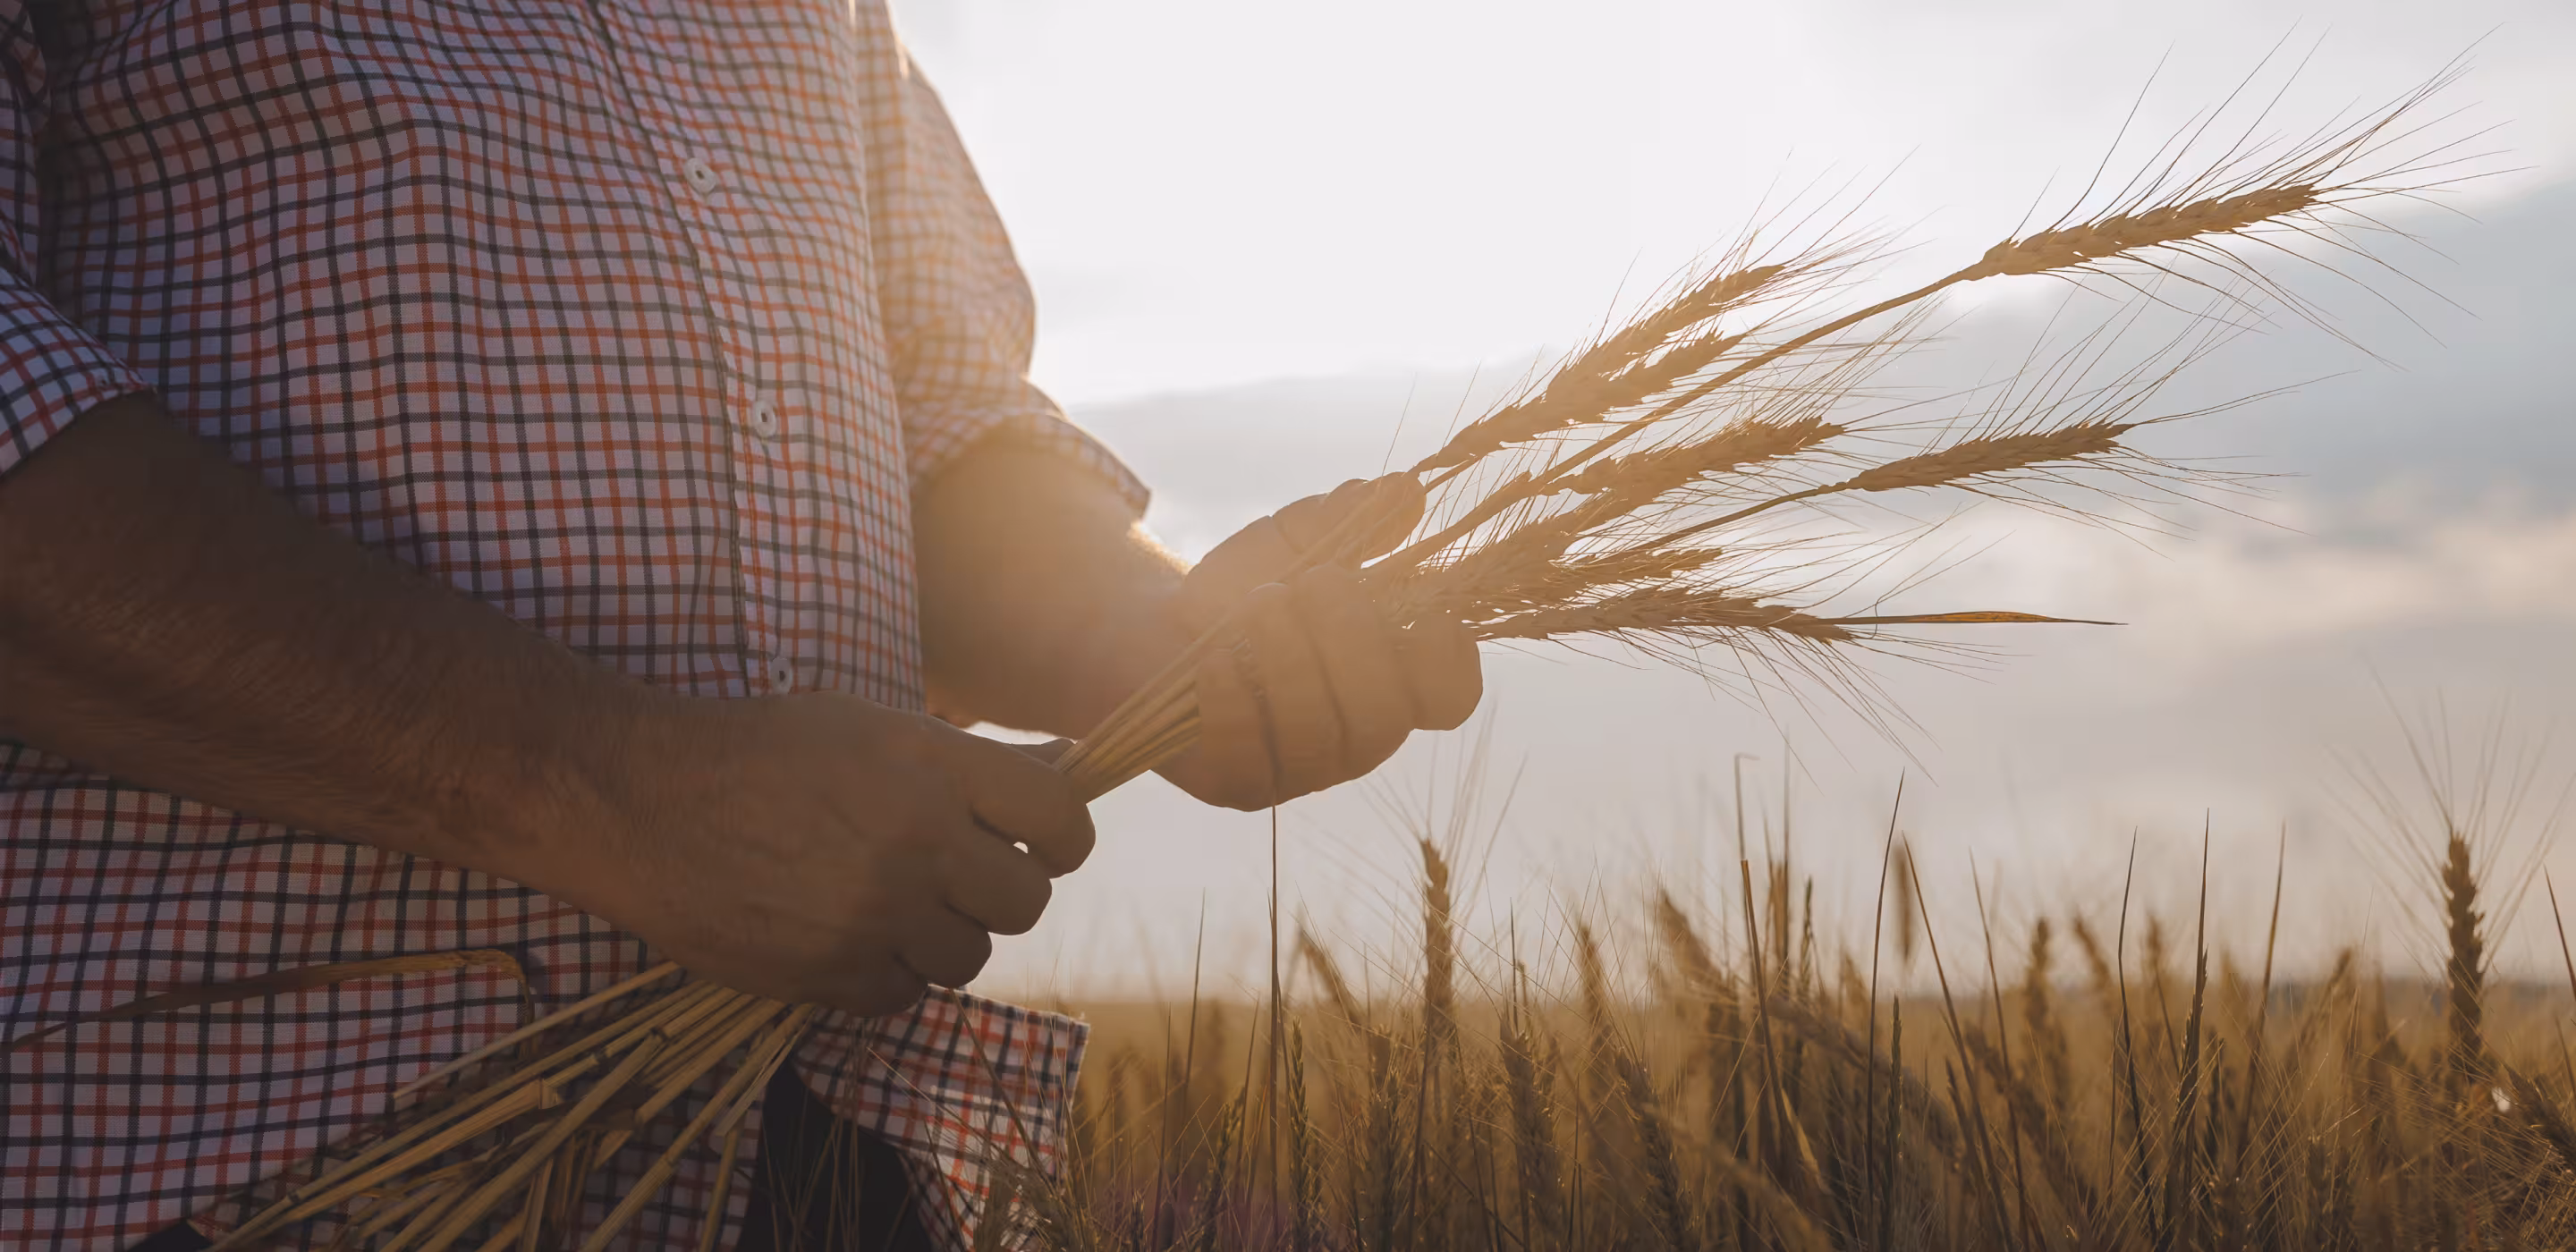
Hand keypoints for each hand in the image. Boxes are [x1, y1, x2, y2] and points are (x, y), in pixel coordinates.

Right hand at [562, 692, 1093, 1013]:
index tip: (1042, 844)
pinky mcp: (830, 974)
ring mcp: (874, 914)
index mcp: (934, 766)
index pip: (1062, 820)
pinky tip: (848, 934)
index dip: (1064, 838)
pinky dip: (888, 973)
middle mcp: (916, 841)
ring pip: (970, 957)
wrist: (642, 802)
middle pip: (1026, 902)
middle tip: (958, 876)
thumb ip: (976, 759)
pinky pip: (905, 994)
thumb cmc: (764, 752)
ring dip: (944, 936)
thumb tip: (1074, 763)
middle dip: (1002, 891)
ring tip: (891, 902)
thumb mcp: (876, 727)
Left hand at [1155, 474, 1482, 809]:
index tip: (1422, 613)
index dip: (1450, 661)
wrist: (1149, 638)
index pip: (1449, 697)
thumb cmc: (1240, 595)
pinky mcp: (1242, 788)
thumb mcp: (1290, 545)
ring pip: (1322, 735)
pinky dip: (1235, 700)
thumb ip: (1346, 521)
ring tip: (1255, 608)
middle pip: (1388, 715)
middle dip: (1353, 639)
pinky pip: (1253, 758)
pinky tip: (1213, 659)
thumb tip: (1405, 490)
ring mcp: (1303, 769)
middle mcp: (1357, 735)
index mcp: (1388, 681)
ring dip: (1290, 661)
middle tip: (1310, 585)